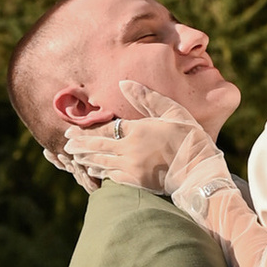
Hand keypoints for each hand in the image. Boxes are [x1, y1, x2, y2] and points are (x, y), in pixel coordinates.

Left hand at [60, 77, 220, 196]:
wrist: (200, 172)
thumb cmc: (189, 139)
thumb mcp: (172, 112)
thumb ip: (147, 98)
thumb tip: (124, 83)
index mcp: (136, 130)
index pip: (104, 129)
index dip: (85, 130)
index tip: (71, 131)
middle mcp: (128, 150)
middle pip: (97, 146)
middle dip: (80, 145)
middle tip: (66, 145)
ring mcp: (131, 169)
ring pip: (101, 162)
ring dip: (86, 159)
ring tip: (74, 157)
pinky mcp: (136, 183)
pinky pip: (112, 177)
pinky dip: (101, 172)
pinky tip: (94, 170)